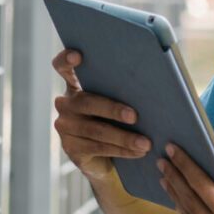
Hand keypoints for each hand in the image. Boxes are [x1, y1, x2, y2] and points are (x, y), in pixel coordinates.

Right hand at [51, 48, 150, 181]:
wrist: (102, 158)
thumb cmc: (114, 122)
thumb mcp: (114, 103)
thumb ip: (120, 92)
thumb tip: (151, 86)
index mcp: (75, 86)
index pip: (62, 67)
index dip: (66, 60)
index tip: (78, 55)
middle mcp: (65, 104)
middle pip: (86, 102)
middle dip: (112, 109)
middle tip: (134, 116)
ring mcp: (65, 127)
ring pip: (95, 130)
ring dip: (123, 137)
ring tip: (145, 143)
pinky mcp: (70, 148)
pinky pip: (98, 147)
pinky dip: (121, 150)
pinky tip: (137, 152)